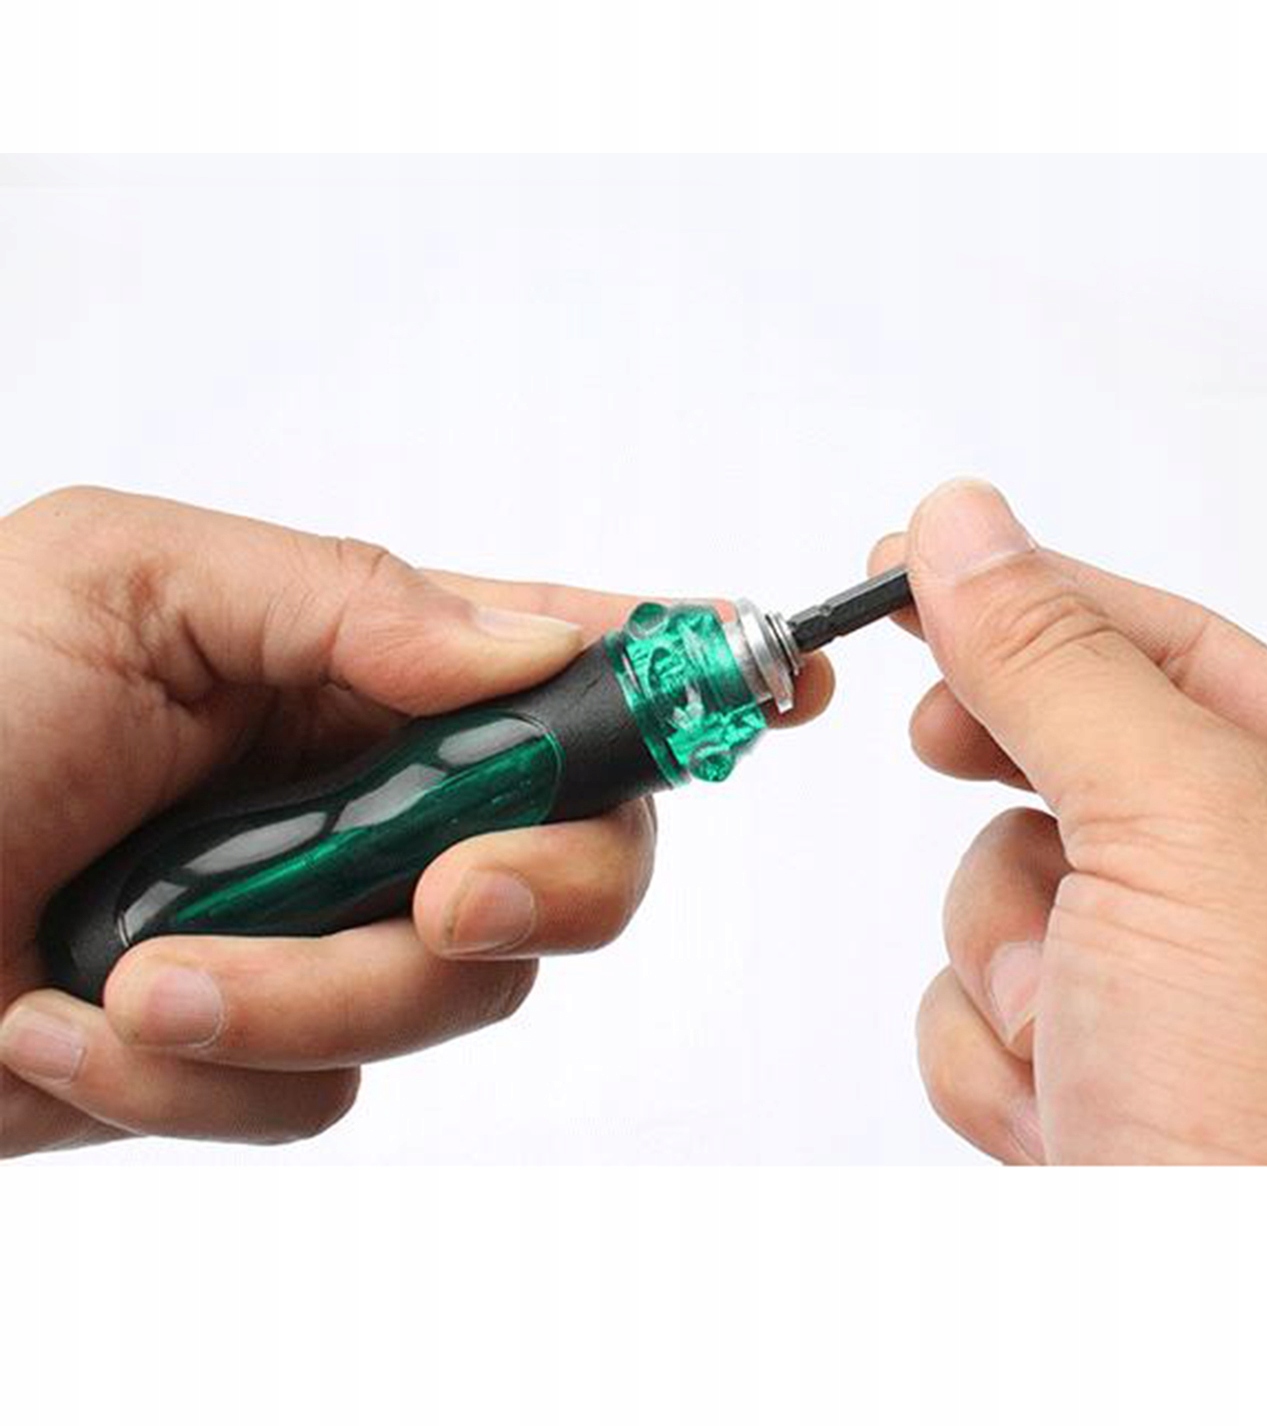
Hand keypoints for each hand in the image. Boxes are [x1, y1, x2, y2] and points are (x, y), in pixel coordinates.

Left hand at [0, 487, 830, 1155]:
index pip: (565, 663)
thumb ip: (349, 598)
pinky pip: (320, 1090)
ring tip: (131, 973)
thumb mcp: (121, 584)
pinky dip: (198, 1075)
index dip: (689, 681)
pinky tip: (68, 1028)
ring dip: (297, 992)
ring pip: (456, 990)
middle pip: (580, 852)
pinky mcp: (254, 1050)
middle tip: (446, 888)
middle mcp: (366, 793)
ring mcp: (319, 926)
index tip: (786, 696)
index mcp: (349, 660)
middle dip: (537, 883)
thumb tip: (534, 641)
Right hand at [879, 480, 1266, 1163]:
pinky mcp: (1106, 1100)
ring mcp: (1188, 1013)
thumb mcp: (1191, 826)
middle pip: (1081, 769)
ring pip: (1011, 897)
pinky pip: (984, 1014)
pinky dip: (992, 1056)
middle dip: (1021, 798)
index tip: (914, 563)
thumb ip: (1060, 661)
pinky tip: (1062, 1115)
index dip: (1040, 599)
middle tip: (943, 737)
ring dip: (1010, 955)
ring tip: (1077, 1031)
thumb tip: (964, 525)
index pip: (1174, 650)